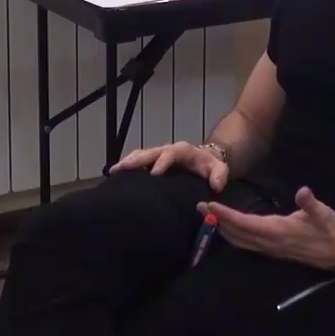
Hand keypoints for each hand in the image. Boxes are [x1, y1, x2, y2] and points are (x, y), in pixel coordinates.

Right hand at [110, 141, 228, 191]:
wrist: (206, 159)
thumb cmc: (211, 166)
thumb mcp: (220, 169)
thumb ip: (220, 175)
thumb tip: (217, 185)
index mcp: (183, 151)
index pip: (171, 154)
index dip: (162, 162)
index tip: (153, 174)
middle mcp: (168, 150)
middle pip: (150, 152)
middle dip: (137, 160)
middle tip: (123, 168)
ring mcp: (159, 155)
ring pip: (141, 154)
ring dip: (128, 162)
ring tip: (114, 171)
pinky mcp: (153, 161)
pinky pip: (139, 160)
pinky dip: (128, 165)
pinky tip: (116, 175)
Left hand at [198, 187, 334, 269]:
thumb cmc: (328, 229)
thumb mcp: (322, 213)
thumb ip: (311, 203)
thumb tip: (303, 192)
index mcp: (277, 230)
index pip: (245, 223)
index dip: (226, 215)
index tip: (210, 206)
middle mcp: (268, 242)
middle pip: (236, 234)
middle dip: (216, 221)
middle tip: (199, 207)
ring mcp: (269, 248)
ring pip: (239, 241)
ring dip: (222, 230)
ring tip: (208, 217)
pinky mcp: (271, 250)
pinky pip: (245, 244)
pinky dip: (232, 236)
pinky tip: (227, 230)